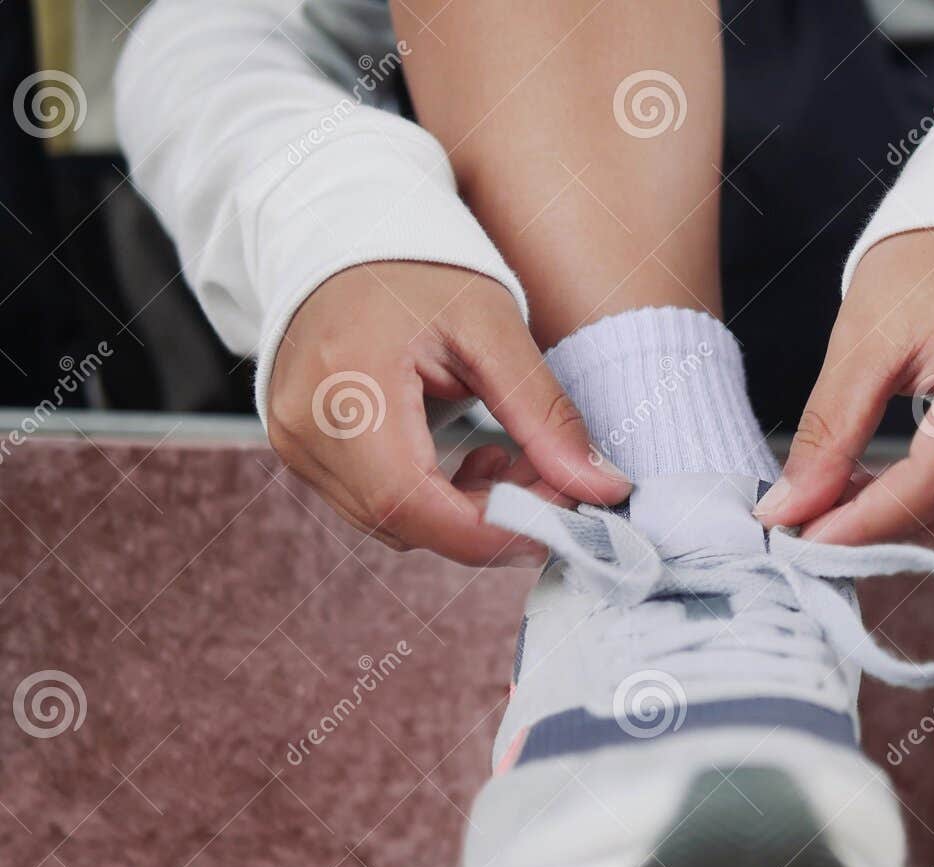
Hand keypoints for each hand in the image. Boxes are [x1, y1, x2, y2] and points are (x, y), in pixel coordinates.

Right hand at [267, 261, 630, 565]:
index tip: (562, 519)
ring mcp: (294, 444)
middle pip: (406, 523)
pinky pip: (376, 505)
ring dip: (467, 513)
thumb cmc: (419, 268)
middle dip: (493, 520)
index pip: (411, 501)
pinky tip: (470, 460)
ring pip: (394, 524)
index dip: (493, 528)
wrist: (346, 236)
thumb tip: (603, 488)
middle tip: (553, 480)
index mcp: (346, 387)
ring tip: (513, 458)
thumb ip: (545, 416)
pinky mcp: (301, 451)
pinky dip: (436, 500)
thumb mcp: (493, 330)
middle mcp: (305, 428)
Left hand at [754, 229, 933, 545]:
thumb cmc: (933, 259)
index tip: (806, 539)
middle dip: (887, 530)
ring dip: (915, 524)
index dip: (870, 520)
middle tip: (815, 521)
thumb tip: (788, 509)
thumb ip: (829, 429)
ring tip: (848, 501)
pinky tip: (894, 487)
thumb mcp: (866, 334)